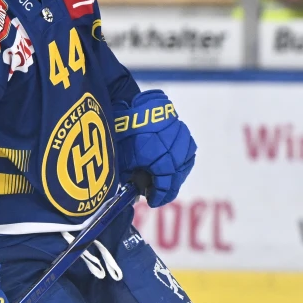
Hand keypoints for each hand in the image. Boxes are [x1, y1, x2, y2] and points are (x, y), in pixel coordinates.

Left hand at [115, 90, 195, 207]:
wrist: (117, 101)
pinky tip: (172, 162)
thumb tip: (136, 194)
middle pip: (178, 171)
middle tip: (159, 193)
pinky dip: (181, 156)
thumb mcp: (120, 158)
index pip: (166, 183)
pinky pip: (186, 144)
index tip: (152, 202)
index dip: (160, 196)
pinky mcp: (178, 122)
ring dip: (177, 170)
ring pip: (185, 157)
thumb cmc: (115, 132)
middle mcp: (171, 142)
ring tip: (166, 179)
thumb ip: (130, 177)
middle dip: (169, 185)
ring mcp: (177, 130)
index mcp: (157, 154)